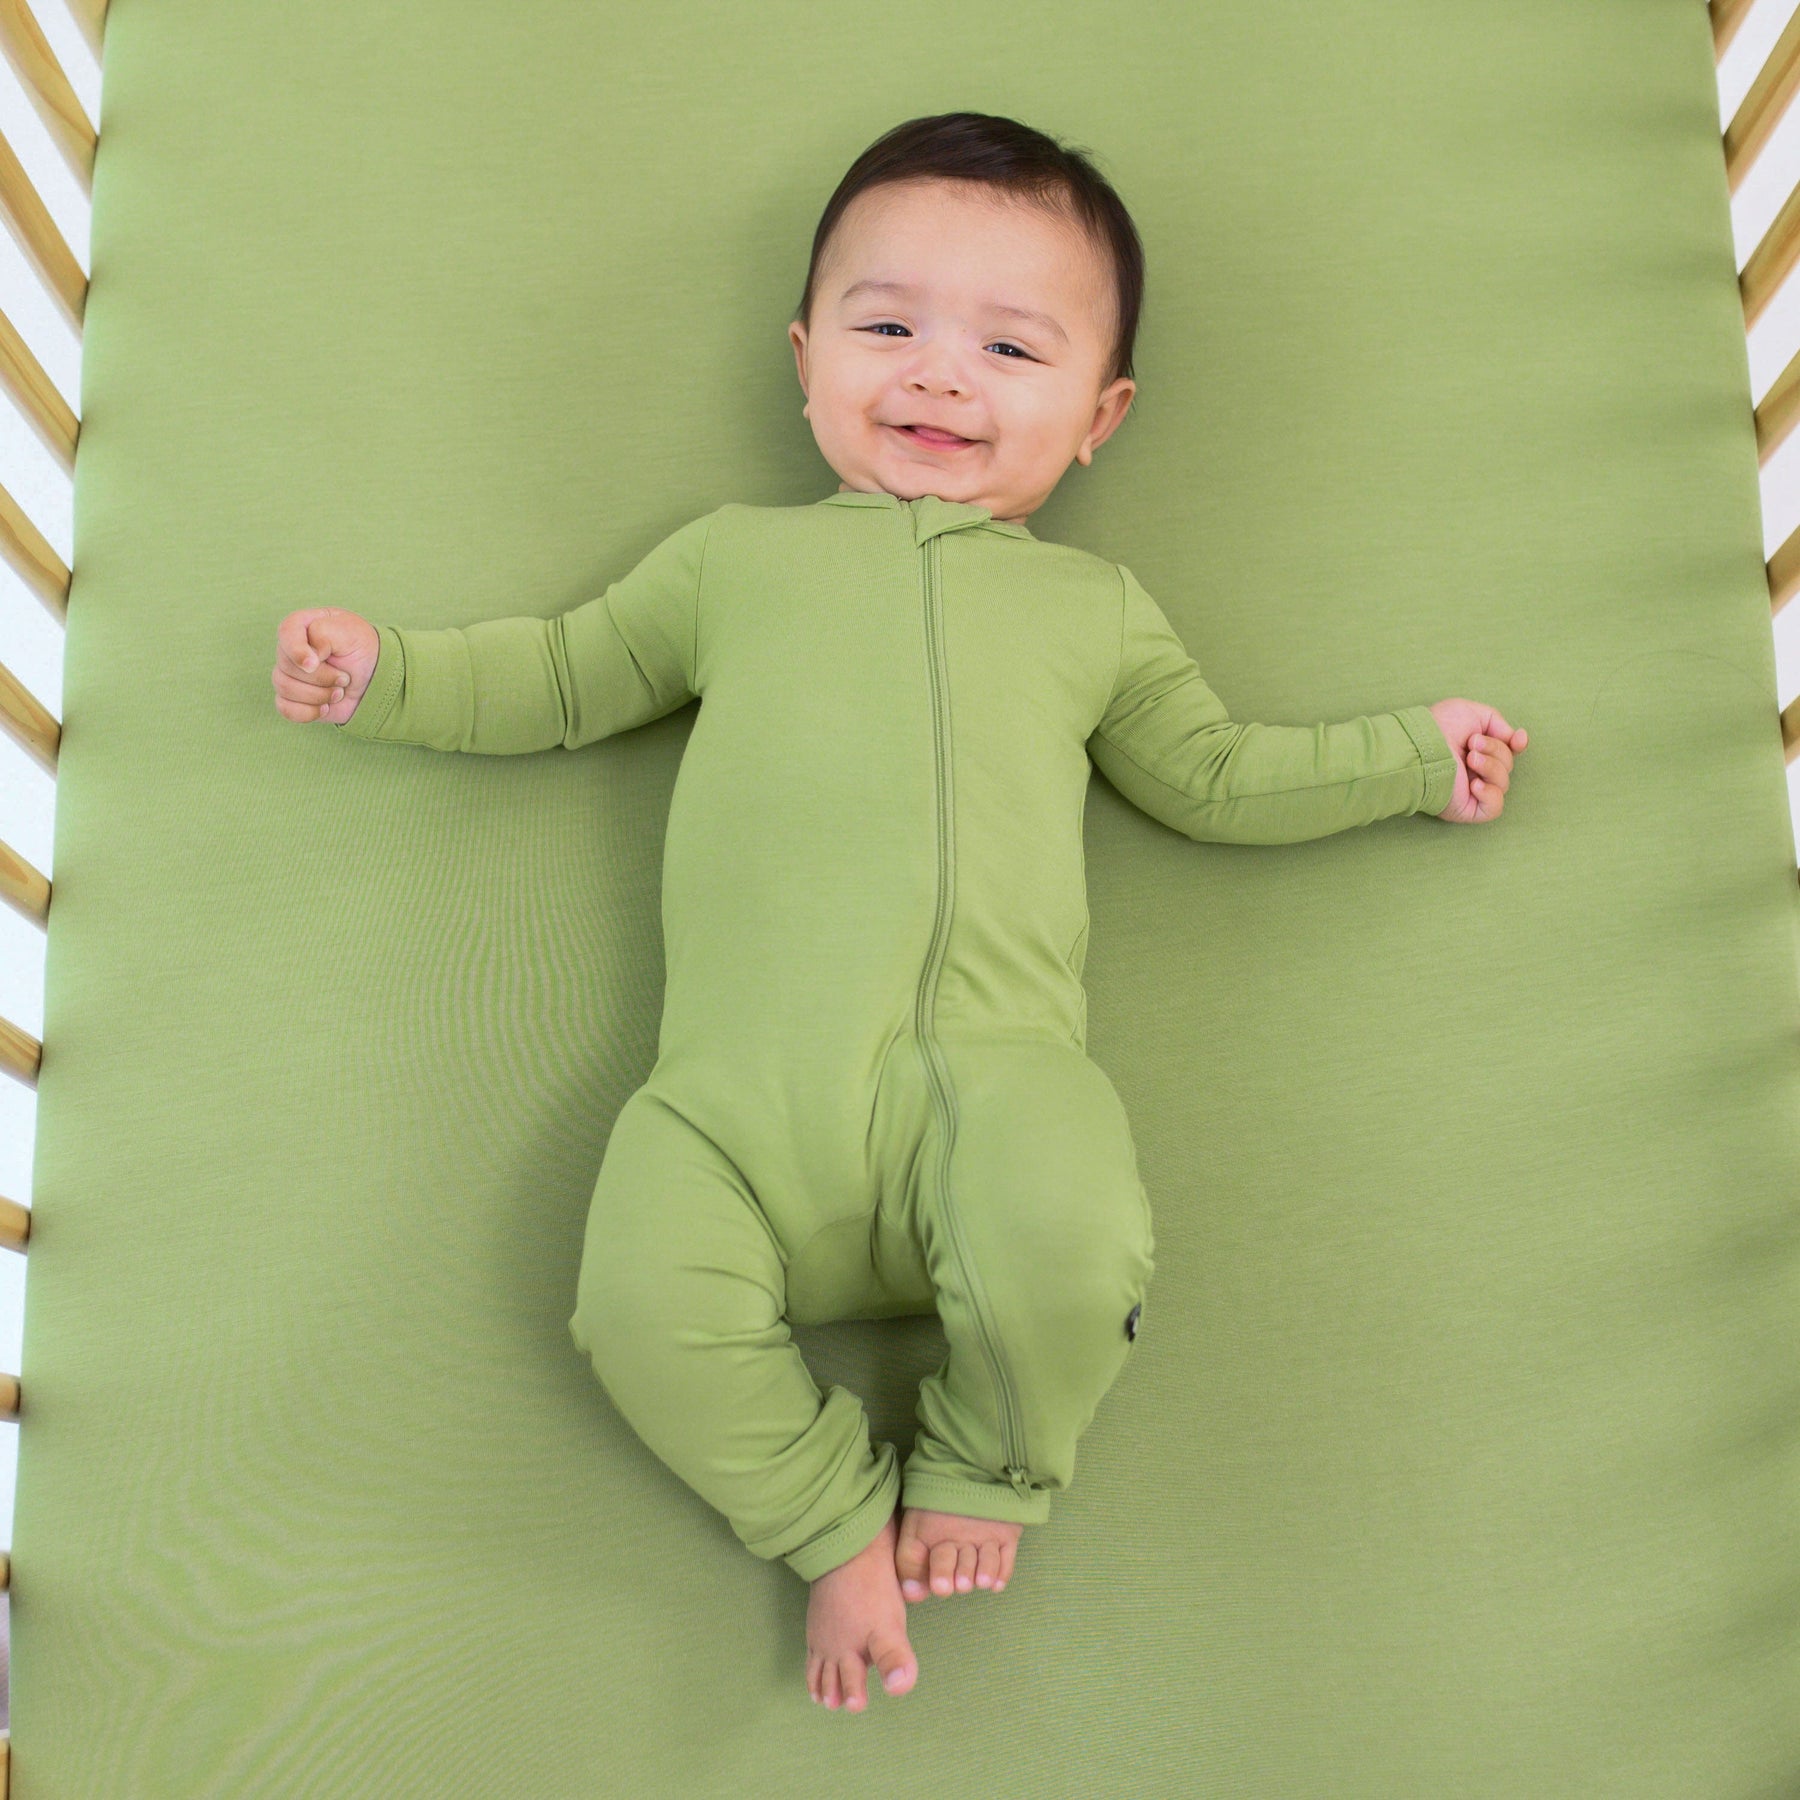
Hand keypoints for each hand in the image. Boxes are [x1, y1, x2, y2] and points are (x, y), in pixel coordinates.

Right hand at [272, 607, 379, 723]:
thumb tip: (307, 661)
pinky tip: (326, 707)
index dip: (297, 651)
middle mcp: (291, 649)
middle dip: (322, 677)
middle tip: (345, 677)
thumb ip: (323, 634)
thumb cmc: (361, 650)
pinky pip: (286, 709)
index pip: (285, 633)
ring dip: (319, 695)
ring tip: (339, 691)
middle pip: (287, 667)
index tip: (315, 663)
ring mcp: (289, 674)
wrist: (375, 680)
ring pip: (285, 688)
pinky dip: (309, 712)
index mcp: (302, 625)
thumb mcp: (350, 632)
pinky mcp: (292, 698)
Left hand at [1428, 698, 1526, 822]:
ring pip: (1503, 783)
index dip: (1518, 746)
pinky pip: (1494, 808)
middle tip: (1472, 744)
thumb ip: (1499, 724)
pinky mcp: (1467, 809)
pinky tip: (1474, 784)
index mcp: (1477, 751)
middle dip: (1495, 751)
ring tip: (1469, 758)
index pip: (1508, 753)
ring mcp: (1472, 792)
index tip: (1518, 739)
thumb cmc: (1440, 726)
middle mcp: (1475, 772)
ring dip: (1490, 767)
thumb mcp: (1474, 713)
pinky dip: (1491, 794)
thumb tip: (1517, 740)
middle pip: (1507, 765)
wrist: (1422, 746)